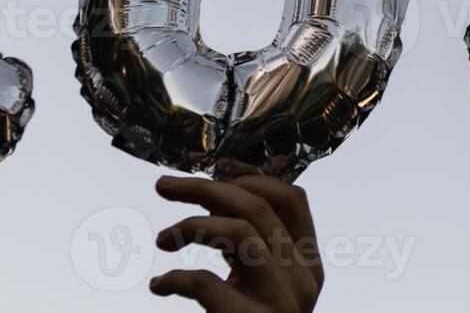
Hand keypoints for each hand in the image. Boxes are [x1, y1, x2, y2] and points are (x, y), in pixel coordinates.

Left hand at [151, 172, 322, 311]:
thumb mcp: (262, 286)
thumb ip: (253, 249)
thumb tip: (217, 192)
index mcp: (310, 268)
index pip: (294, 199)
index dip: (251, 176)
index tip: (216, 170)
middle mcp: (303, 282)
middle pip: (257, 207)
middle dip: (204, 188)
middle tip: (164, 185)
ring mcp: (281, 304)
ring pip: (239, 231)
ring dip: (190, 224)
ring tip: (162, 239)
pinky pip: (204, 282)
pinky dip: (173, 278)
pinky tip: (159, 286)